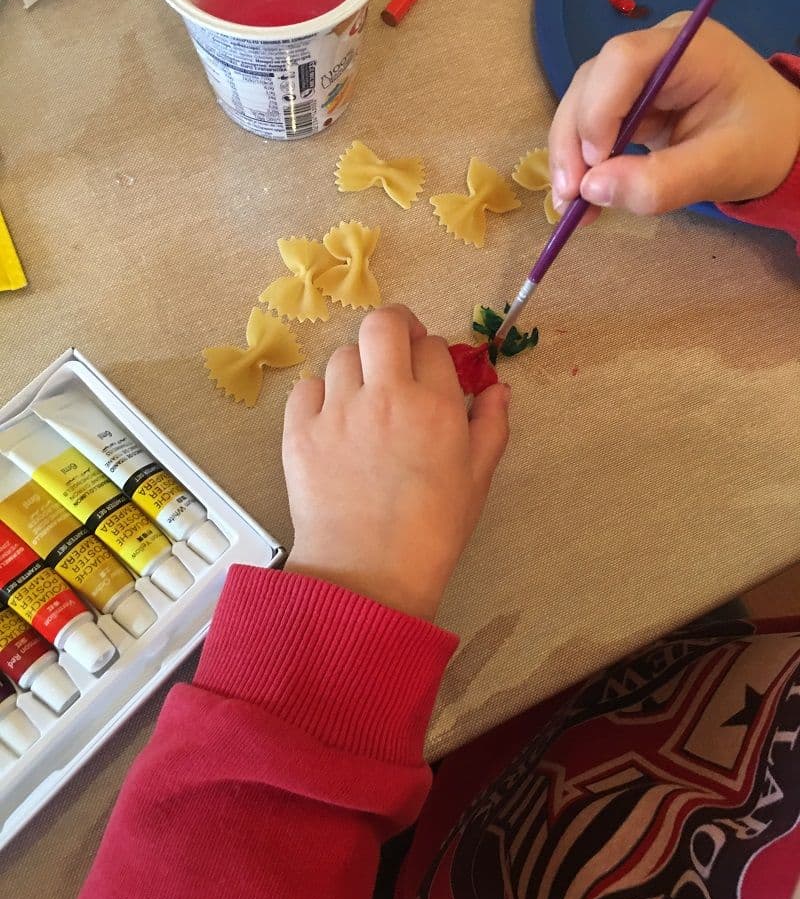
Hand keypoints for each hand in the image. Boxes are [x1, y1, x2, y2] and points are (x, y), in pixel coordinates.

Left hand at [282, 306, 509, 619]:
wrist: (368, 574)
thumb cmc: (431, 531)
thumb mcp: (477, 478)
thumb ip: (491, 425)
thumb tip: (497, 387)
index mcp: (435, 407)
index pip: (433, 346)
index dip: (432, 354)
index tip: (429, 373)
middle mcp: (386, 397)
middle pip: (383, 324)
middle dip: (394, 326)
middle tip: (396, 348)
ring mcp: (338, 411)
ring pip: (343, 355)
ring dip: (358, 368)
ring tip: (363, 399)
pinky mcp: (299, 431)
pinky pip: (306, 388)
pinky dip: (320, 395)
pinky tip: (333, 421)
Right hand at [549, 15, 799, 220]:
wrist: (778, 144)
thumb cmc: (761, 145)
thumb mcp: (720, 168)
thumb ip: (661, 181)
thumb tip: (592, 190)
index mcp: (689, 48)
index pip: (622, 60)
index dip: (598, 110)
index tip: (595, 166)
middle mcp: (653, 52)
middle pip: (591, 83)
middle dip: (573, 141)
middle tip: (569, 197)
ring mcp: (636, 78)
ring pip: (580, 106)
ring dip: (568, 156)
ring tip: (571, 205)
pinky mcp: (626, 105)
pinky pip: (589, 128)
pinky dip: (580, 164)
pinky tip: (582, 199)